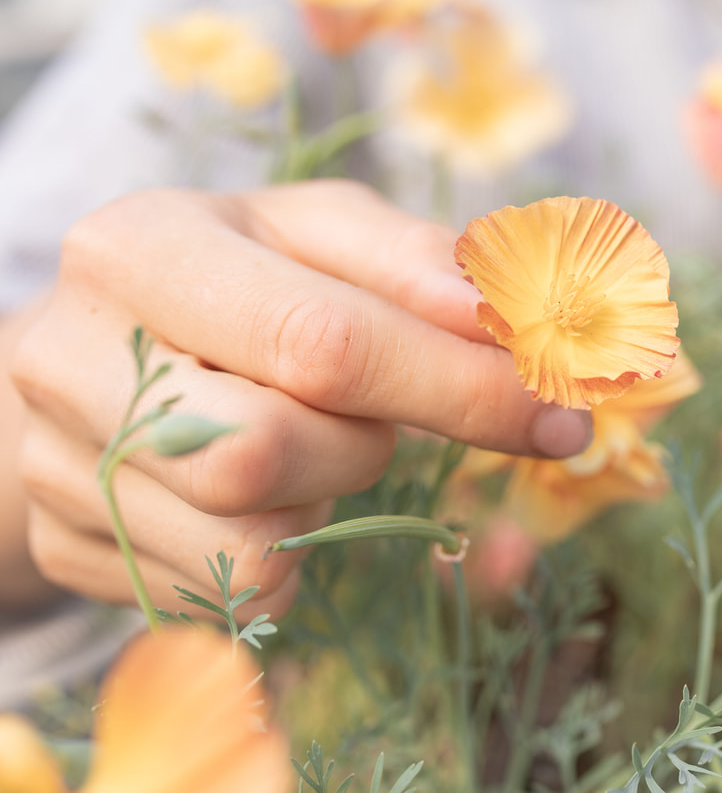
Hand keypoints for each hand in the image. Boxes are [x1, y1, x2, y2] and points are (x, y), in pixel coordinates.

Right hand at [6, 180, 591, 618]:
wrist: (98, 348)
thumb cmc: (239, 280)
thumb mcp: (322, 236)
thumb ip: (418, 262)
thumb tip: (513, 315)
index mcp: (142, 247)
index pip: (322, 342)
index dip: (458, 387)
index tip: (558, 414)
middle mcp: (69, 356)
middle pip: (266, 453)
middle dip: (363, 446)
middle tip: (377, 416)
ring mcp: (56, 464)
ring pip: (251, 542)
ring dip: (325, 500)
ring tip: (307, 440)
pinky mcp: (73, 547)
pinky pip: (228, 594)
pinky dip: (287, 554)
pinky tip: (269, 494)